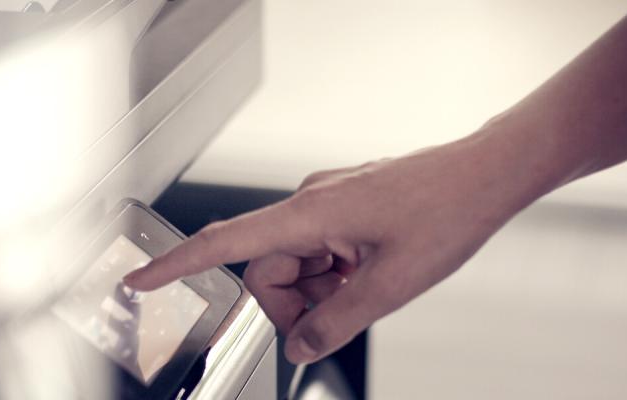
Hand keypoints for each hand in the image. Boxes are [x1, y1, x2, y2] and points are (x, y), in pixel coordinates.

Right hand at [124, 134, 543, 363]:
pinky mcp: (344, 207)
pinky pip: (320, 251)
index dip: (175, 264)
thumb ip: (336, 321)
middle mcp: (309, 203)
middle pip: (267, 269)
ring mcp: (327, 204)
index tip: (140, 279)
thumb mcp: (389, 285)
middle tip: (338, 316)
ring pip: (296, 264)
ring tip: (369, 285)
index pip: (224, 244)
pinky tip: (372, 270)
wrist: (485, 176)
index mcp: (308, 215)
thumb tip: (300, 344)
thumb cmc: (446, 212)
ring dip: (322, 289)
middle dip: (294, 303)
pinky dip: (336, 273)